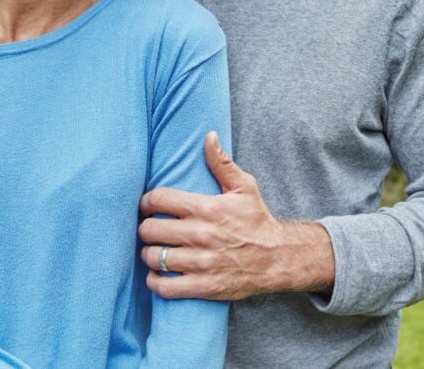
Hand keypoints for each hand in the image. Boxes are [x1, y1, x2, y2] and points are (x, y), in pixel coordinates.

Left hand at [138, 132, 333, 300]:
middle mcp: (201, 235)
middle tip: (150, 228)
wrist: (278, 258)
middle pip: (150, 230)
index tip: (148, 206)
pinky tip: (158, 274)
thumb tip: (208, 135)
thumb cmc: (257, 221)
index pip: (158, 199)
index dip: (146, 202)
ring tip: (155, 249)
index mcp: (207, 208)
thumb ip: (222, 162)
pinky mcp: (203, 286)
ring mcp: (201, 263)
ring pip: (154, 257)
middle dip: (145, 228)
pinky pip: (164, 286)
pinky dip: (155, 281)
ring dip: (149, 253)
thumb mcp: (244, 187)